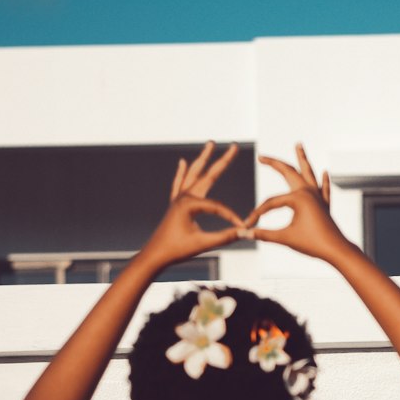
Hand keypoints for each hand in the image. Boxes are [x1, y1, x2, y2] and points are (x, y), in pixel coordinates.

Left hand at [140, 143, 244, 269]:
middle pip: (207, 175)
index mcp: (189, 204)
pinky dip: (181, 173)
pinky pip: (179, 184)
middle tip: (234, 146)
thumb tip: (244, 232)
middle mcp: (184, 196)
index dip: (231, 217)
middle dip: (222, 160)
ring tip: (211, 144)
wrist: (154, 255)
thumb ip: (224, 237)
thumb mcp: (202, 244)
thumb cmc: (177, 250)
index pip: (217, 206)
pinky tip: (182, 162)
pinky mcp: (175, 204)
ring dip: (203, 159)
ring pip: (193, 174)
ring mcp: (178, 198)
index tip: (242, 227)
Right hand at [240, 144, 350, 262]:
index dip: (258, 213)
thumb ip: (263, 234)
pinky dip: (324, 181)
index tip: (248, 224)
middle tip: (262, 157)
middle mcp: (308, 192)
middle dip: (274, 163)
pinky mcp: (325, 205)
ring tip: (299, 145)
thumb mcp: (285, 238)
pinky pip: (324, 189)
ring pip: (309, 173)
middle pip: (288, 172)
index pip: (271, 202)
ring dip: (302, 159)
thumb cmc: (311, 244)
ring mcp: (318, 197)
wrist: (336, 251)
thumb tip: (242, 233)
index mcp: (298, 197)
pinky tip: (325, 172)